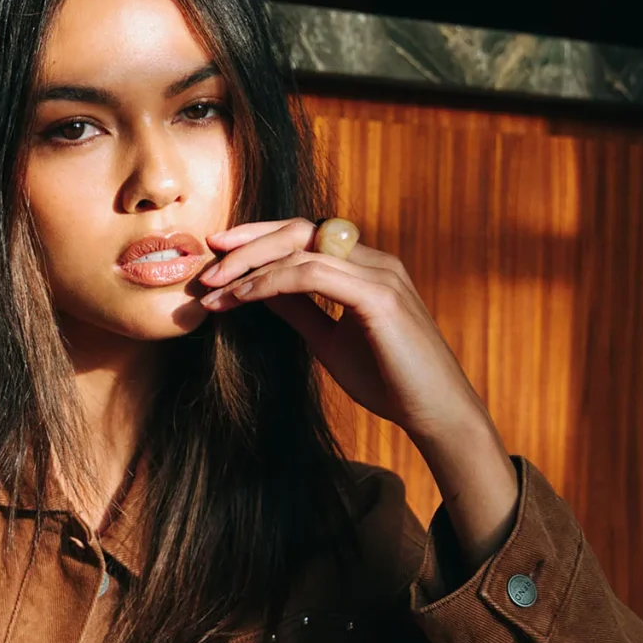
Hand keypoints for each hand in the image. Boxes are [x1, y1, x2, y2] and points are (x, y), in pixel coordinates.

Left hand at [199, 219, 519, 566]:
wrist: (436, 413)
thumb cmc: (389, 381)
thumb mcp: (331, 342)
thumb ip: (300, 311)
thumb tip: (259, 290)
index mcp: (367, 267)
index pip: (306, 235)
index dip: (260, 239)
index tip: (219, 255)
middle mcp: (376, 260)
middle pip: (300, 229)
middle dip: (248, 240)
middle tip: (207, 258)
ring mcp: (380, 274)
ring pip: (301, 247)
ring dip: (249, 265)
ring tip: (213, 287)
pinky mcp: (380, 296)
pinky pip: (312, 275)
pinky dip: (270, 282)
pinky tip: (241, 297)